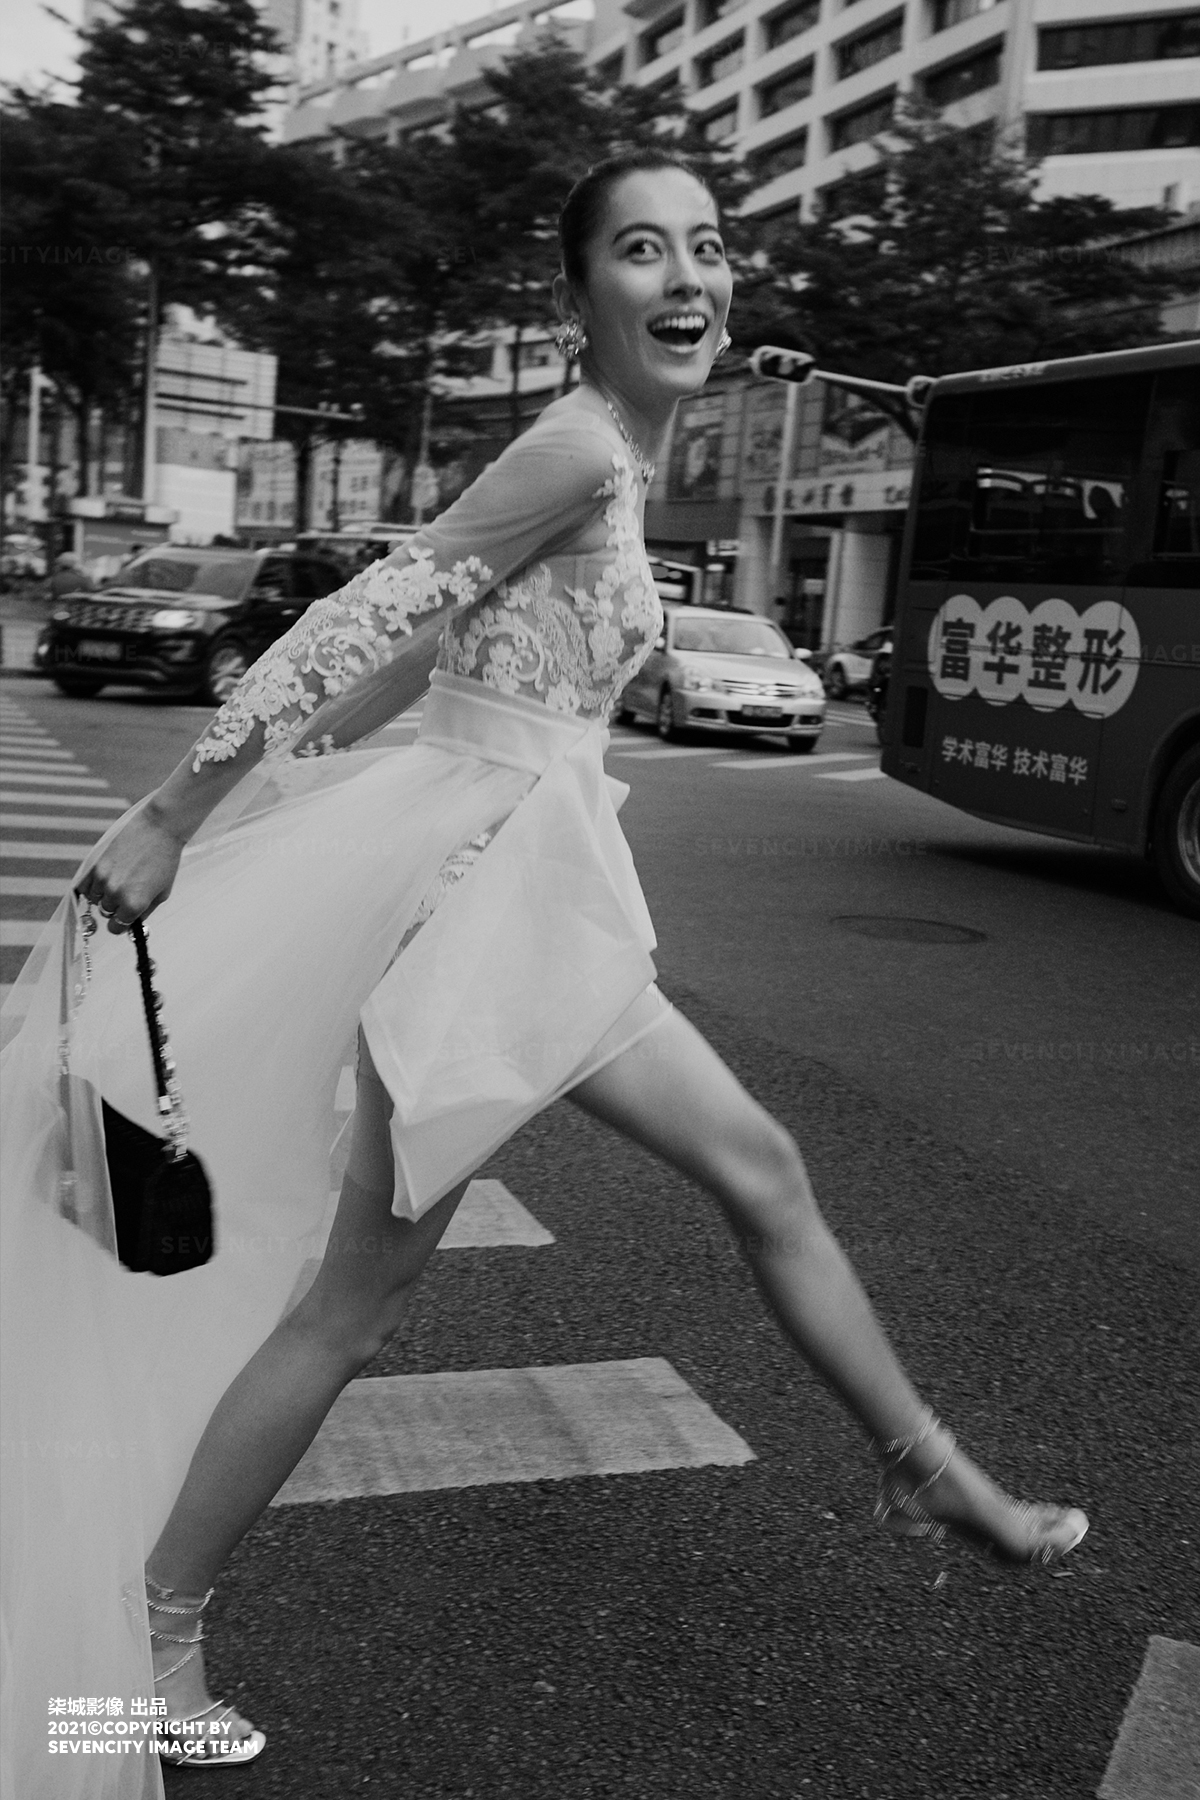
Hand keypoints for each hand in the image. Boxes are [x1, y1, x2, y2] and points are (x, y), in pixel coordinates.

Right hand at [74, 799, 185, 933]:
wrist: (159, 829)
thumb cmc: (165, 862)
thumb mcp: (162, 893)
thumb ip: (144, 912)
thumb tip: (130, 924)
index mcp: (134, 905)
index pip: (116, 928)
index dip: (121, 924)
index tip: (124, 918)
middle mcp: (116, 894)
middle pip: (106, 912)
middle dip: (115, 907)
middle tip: (127, 892)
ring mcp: (103, 879)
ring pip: (94, 899)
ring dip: (103, 895)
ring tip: (119, 880)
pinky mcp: (95, 864)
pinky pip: (84, 885)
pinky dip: (92, 886)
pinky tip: (104, 879)